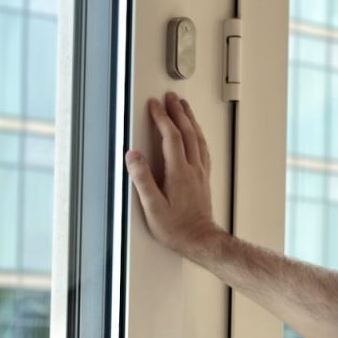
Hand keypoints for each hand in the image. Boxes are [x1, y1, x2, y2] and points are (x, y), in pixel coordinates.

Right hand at [126, 92, 218, 256]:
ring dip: (190, 120)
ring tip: (184, 107)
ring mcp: (201, 174)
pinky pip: (203, 150)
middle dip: (178, 112)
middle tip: (170, 97)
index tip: (154, 104)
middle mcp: (193, 170)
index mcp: (179, 173)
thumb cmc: (176, 228)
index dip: (162, 118)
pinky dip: (198, 136)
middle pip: (187, 132)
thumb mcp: (153, 207)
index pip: (171, 137)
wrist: (200, 240)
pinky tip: (196, 134)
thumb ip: (142, 180)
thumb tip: (133, 156)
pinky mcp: (204, 180)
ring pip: (198, 139)